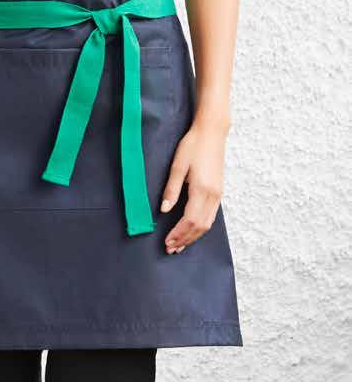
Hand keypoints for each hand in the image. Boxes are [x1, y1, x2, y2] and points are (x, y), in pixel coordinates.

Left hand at [160, 117, 226, 253]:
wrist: (212, 133)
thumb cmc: (193, 146)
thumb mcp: (177, 166)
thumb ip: (171, 189)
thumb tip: (163, 210)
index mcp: (201, 190)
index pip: (190, 220)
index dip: (178, 234)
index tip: (167, 242)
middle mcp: (213, 196)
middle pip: (200, 227)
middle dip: (185, 239)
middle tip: (171, 248)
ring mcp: (218, 195)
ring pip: (207, 224)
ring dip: (193, 236)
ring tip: (179, 244)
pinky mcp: (218, 192)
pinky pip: (211, 216)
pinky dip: (201, 227)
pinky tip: (192, 230)